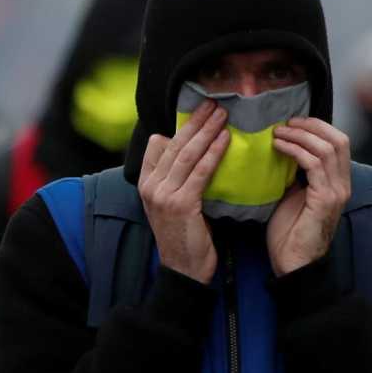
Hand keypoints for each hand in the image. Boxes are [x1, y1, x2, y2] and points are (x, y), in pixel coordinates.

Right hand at [138, 101, 228, 284]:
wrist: (184, 269)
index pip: (159, 146)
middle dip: (195, 122)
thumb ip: (174, 176)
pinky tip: (225, 139)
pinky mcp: (179, 204)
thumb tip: (177, 143)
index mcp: (146, 183)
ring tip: (223, 114)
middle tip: (215, 103)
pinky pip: (199, 172)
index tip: (199, 107)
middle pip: (174, 145)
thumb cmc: (186, 234)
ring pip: (186, 155)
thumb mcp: (174, 201)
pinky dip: (213, 153)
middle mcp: (150, 187)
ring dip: (206, 131)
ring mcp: (162, 195)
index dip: (180, 125)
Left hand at [267, 118, 352, 276]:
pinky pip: (315, 164)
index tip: (292, 122)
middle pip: (338, 139)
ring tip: (279, 132)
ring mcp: (337, 191)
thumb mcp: (293, 195)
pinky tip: (279, 147)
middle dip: (311, 125)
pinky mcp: (325, 199)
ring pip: (327, 148)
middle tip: (286, 123)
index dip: (317, 127)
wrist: (294, 264)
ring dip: (300, 135)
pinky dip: (296, 150)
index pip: (338, 142)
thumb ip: (295, 174)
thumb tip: (281, 150)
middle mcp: (343, 184)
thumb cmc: (289, 233)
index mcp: (338, 182)